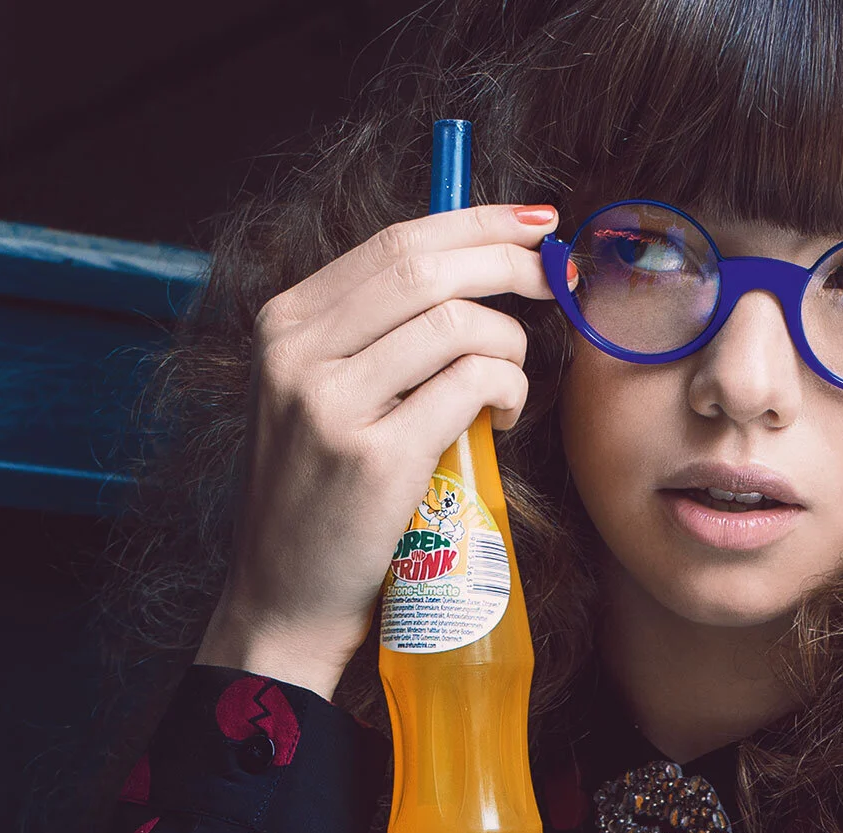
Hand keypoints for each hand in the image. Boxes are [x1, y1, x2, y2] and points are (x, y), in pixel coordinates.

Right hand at [195, 203, 560, 699]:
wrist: (284, 599)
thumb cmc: (322, 495)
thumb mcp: (320, 393)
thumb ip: (373, 332)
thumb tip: (476, 265)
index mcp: (284, 323)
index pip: (394, 242)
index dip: (476, 222)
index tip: (537, 223)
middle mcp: (297, 353)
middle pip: (427, 268)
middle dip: (511, 262)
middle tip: (559, 281)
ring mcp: (330, 404)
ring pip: (458, 323)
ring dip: (510, 346)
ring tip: (509, 383)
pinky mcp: (373, 458)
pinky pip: (472, 384)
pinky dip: (508, 390)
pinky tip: (502, 418)